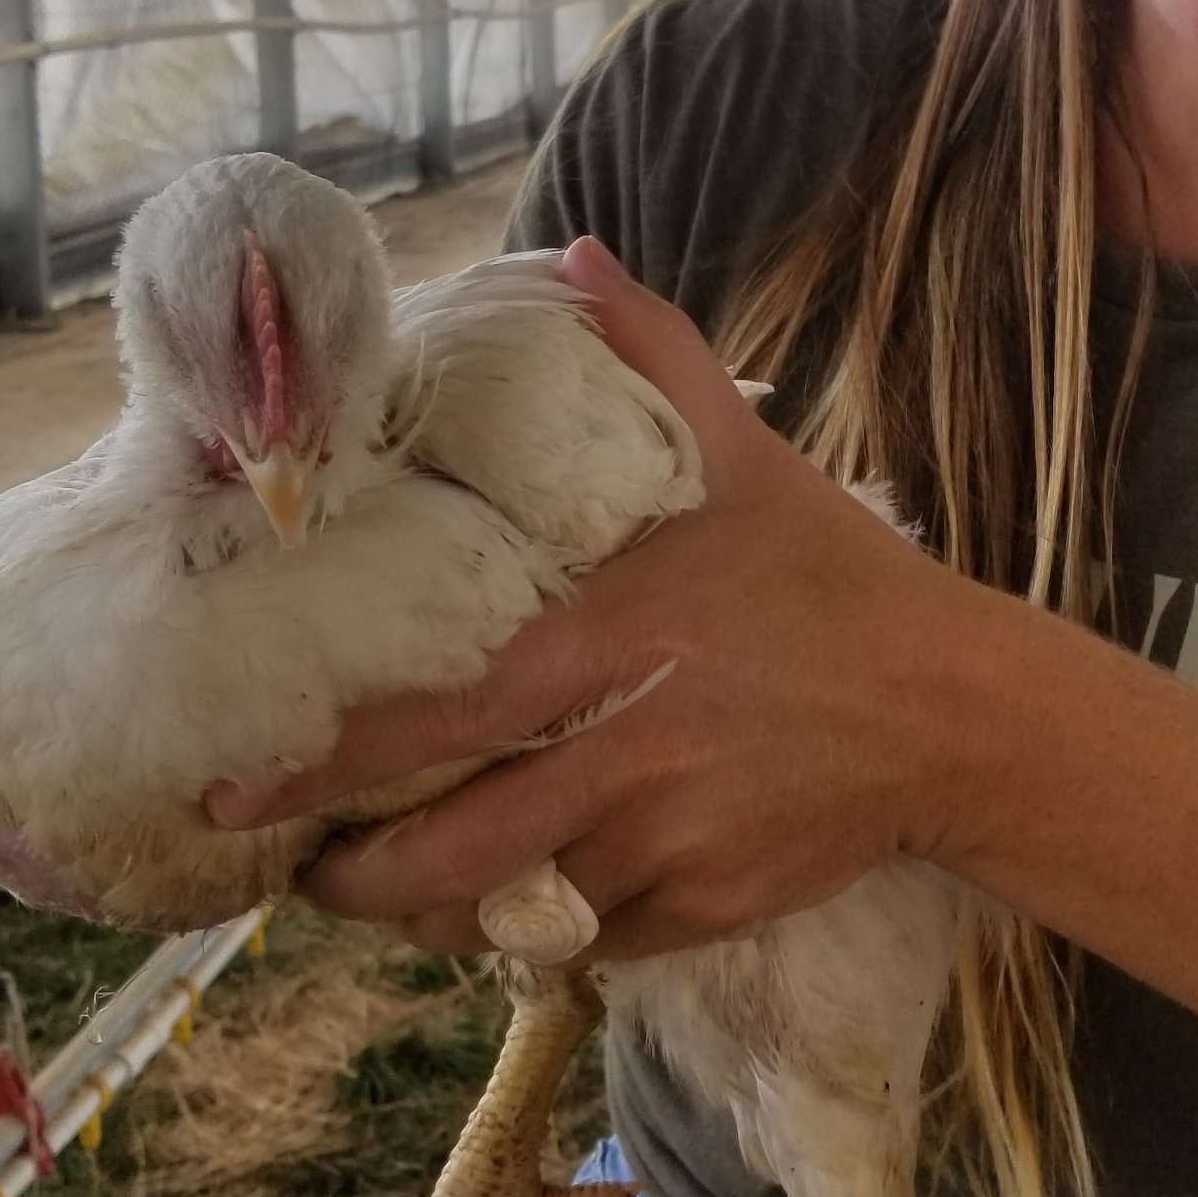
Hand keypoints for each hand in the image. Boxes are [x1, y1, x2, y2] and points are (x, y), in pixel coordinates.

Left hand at [206, 240, 997, 958]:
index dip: (327, 767)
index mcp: (617, 641)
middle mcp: (631, 755)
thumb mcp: (751, 460)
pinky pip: (585, 943)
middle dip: (353, 878)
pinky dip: (535, 931)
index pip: (441, 719)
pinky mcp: (706, 909)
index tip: (236, 791)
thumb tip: (580, 253)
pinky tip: (510, 905)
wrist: (960, 717)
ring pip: (507, 910)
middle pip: (450, 849)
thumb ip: (659, 358)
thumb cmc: (839, 585)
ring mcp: (669, 844)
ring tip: (387, 891)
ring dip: (430, 914)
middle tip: (302, 866)